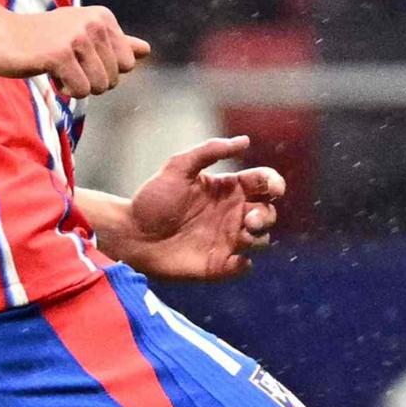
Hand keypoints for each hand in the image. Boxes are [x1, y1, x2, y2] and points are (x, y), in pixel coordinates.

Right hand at [0, 4, 146, 98]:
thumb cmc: (42, 39)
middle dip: (91, 81)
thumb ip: (116, 44)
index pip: (128, 64)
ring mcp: (76, 38)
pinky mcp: (58, 55)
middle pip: (115, 78)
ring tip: (57, 68)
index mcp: (103, 17)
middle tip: (66, 64)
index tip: (80, 57)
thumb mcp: (82, 36)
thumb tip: (147, 51)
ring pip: (99, 87)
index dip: (104, 70)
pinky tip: (48, 73)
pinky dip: (64, 91)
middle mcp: (94, 23)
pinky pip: (79, 91)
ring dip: (76, 87)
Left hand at [108, 135, 283, 280]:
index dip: (274, 183)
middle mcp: (232, 214)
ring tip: (242, 233)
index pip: (263, 183)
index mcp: (228, 189)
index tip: (271, 187)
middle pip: (268, 212)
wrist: (131, 233)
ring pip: (262, 238)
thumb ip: (209, 151)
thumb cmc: (153, 199)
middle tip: (248, 217)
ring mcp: (227, 239)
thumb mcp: (178, 166)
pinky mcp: (218, 264)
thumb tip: (245, 140)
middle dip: (267, 214)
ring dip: (259, 236)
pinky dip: (245, 263)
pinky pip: (245, 265)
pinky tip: (233, 258)